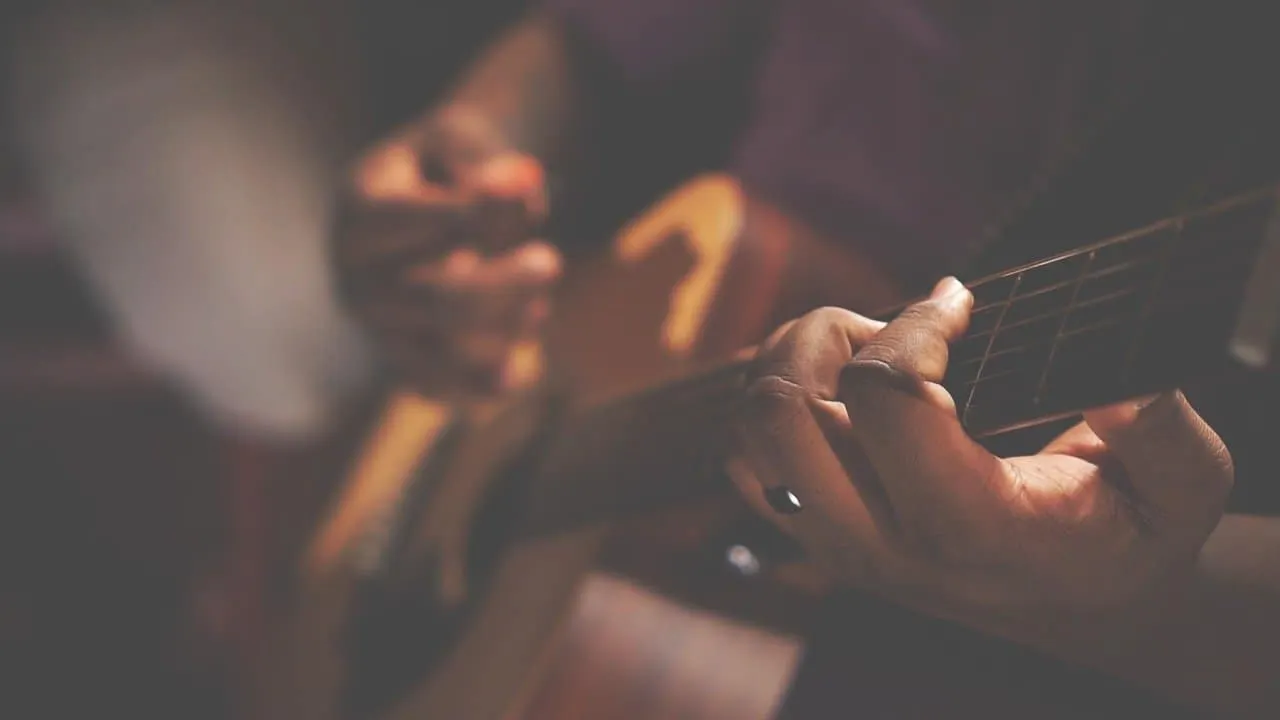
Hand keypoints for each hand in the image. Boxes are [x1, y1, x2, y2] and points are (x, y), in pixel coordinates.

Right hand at [335, 107, 560, 398]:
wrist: (426, 206)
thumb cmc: (448, 167)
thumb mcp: (461, 142)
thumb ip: (485, 160)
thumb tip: (521, 183)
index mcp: (358, 210)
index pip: (405, 220)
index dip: (469, 216)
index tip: (527, 198)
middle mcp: (354, 274)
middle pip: (431, 298)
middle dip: (500, 287)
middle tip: (552, 262)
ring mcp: (375, 324)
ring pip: (439, 351)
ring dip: (501, 335)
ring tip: (539, 310)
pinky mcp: (399, 359)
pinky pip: (436, 388)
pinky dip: (479, 387)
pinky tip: (513, 372)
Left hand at [728, 278, 1233, 639]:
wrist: (1076, 601)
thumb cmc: (1126, 532)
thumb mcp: (1181, 485)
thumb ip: (1163, 434)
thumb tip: (1116, 383)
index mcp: (968, 525)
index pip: (884, 397)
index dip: (916, 323)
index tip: (962, 303)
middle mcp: (882, 542)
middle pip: (780, 411)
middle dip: (823, 335)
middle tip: (886, 331)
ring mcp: (836, 544)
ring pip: (749, 432)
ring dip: (789, 366)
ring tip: (859, 356)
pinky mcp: (813, 536)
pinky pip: (745, 461)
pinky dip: (776, 404)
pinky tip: (840, 391)